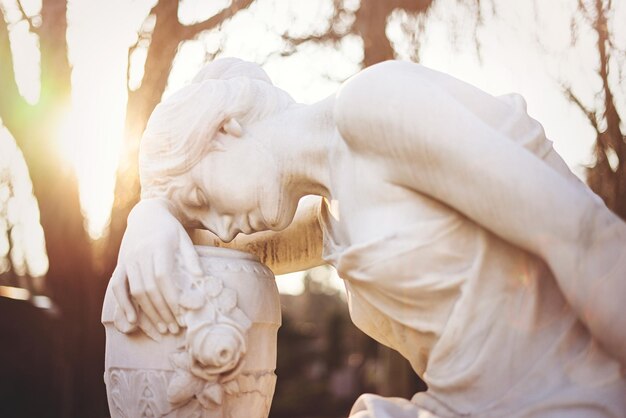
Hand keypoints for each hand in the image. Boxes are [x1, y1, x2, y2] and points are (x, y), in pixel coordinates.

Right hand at [110, 199, 202, 333]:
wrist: (147, 214)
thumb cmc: (170, 229)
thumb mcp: (184, 238)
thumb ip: (191, 257)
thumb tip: (200, 278)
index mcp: (158, 246)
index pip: (163, 276)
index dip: (171, 297)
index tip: (182, 313)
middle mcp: (141, 254)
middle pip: (149, 287)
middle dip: (162, 310)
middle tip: (174, 328)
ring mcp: (128, 260)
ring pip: (135, 290)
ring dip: (148, 312)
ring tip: (162, 328)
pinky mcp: (121, 264)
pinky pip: (117, 287)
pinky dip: (123, 304)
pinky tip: (133, 320)